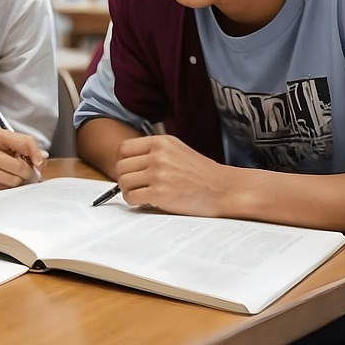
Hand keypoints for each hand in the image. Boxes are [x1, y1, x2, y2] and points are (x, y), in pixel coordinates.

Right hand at [0, 126, 46, 191]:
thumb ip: (19, 144)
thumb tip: (42, 157)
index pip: (24, 144)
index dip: (36, 154)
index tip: (40, 162)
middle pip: (20, 168)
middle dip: (30, 172)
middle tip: (31, 172)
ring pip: (12, 181)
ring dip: (19, 180)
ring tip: (17, 174)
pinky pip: (1, 188)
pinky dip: (6, 184)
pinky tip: (3, 177)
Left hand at [113, 134, 236, 215]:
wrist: (224, 189)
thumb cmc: (202, 173)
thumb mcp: (178, 150)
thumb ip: (154, 152)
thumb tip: (127, 162)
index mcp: (161, 142)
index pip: (124, 149)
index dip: (122, 162)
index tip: (128, 171)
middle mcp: (158, 155)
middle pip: (120, 166)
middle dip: (125, 178)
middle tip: (136, 185)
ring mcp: (159, 174)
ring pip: (123, 182)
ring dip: (129, 191)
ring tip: (142, 194)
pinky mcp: (160, 193)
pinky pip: (131, 197)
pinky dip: (134, 202)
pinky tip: (147, 201)